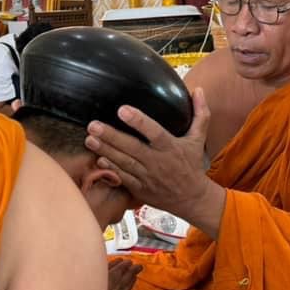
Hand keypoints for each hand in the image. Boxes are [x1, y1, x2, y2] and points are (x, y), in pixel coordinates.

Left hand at [85, 88, 225, 237]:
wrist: (191, 199)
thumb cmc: (192, 166)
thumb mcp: (198, 139)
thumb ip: (200, 114)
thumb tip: (199, 91)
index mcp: (171, 148)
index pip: (154, 133)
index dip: (139, 121)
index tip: (123, 110)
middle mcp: (157, 162)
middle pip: (132, 148)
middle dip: (111, 136)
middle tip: (93, 125)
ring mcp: (147, 176)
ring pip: (123, 162)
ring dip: (105, 150)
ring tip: (90, 139)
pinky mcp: (140, 188)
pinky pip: (123, 178)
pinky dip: (110, 168)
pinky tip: (98, 159)